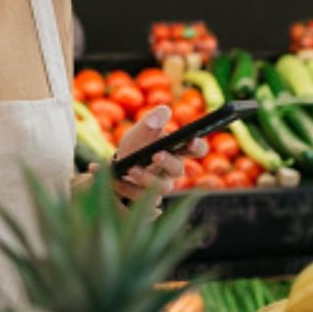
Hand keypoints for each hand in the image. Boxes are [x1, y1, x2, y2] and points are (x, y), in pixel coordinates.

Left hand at [90, 105, 207, 199]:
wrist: (118, 164)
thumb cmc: (137, 144)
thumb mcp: (142, 129)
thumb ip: (153, 119)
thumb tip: (164, 111)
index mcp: (176, 151)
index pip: (197, 149)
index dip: (197, 146)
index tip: (190, 140)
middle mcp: (172, 171)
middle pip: (178, 170)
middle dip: (168, 162)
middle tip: (156, 155)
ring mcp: (159, 187)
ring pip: (160, 188)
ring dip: (145, 178)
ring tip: (131, 168)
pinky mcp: (144, 200)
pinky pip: (141, 200)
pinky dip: (126, 189)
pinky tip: (115, 181)